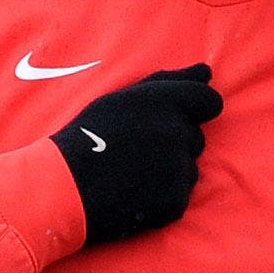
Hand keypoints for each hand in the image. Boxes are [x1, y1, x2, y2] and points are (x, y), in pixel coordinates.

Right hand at [49, 62, 222, 243]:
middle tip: (134, 150)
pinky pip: (180, 193)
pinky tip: (134, 192)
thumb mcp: (120, 100)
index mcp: (163, 101)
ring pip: (189, 166)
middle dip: (173, 142)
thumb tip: (207, 72)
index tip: (178, 118)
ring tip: (131, 173)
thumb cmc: (88, 137)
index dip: (197, 110)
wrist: (64, 189)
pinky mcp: (176, 200)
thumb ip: (168, 82)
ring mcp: (178, 168)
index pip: (209, 101)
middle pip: (195, 136)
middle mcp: (176, 131)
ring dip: (169, 169)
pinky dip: (163, 195)